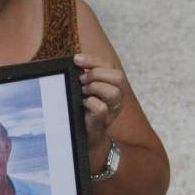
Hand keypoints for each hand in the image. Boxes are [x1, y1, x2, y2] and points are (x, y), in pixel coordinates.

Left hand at [75, 54, 125, 173]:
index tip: (76, 59)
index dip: (93, 60)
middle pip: (117, 76)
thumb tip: (75, 60)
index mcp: (114, 84)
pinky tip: (83, 104)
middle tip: (82, 81)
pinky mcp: (104, 120)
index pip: (110, 65)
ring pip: (113, 91)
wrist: (85, 135)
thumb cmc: (84, 108)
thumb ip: (85, 74)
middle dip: (96, 75)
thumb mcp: (85, 87)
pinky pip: (101, 107)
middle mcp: (119, 96)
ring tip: (83, 92)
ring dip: (94, 88)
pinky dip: (89, 102)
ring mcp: (114, 109)